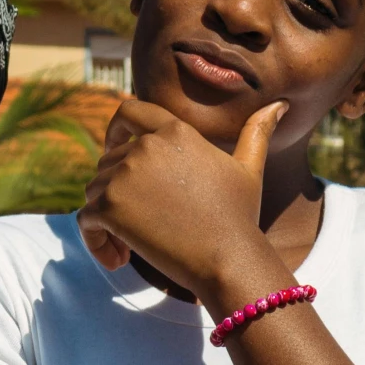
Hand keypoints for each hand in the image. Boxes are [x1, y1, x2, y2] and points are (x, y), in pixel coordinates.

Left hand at [78, 99, 287, 302]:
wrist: (228, 259)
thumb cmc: (240, 218)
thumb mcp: (249, 170)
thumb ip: (255, 134)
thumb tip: (278, 104)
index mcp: (175, 131)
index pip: (129, 110)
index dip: (115, 128)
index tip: (113, 147)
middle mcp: (146, 146)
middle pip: (108, 161)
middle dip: (116, 191)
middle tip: (140, 226)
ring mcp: (125, 175)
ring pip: (94, 190)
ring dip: (106, 217)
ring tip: (130, 246)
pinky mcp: (109, 207)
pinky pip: (85, 220)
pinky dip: (96, 242)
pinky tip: (118, 259)